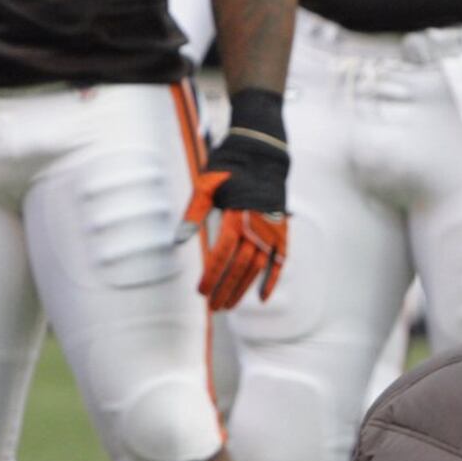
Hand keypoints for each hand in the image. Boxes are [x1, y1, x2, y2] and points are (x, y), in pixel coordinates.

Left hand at [176, 117, 288, 311]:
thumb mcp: (206, 185)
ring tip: (229, 304)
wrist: (264, 153)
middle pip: (239, 268)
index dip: (211, 276)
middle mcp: (255, 229)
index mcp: (235, 218)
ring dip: (242, 289)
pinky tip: (262, 297)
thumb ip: (193, 214)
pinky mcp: (282, 232)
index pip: (221, 256)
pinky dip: (272, 280)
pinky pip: (280, 261)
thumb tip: (179, 241)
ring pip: (256, 269)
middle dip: (225, 290)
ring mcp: (272, 232)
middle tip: (214, 307)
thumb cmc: (231, 168)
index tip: (201, 292)